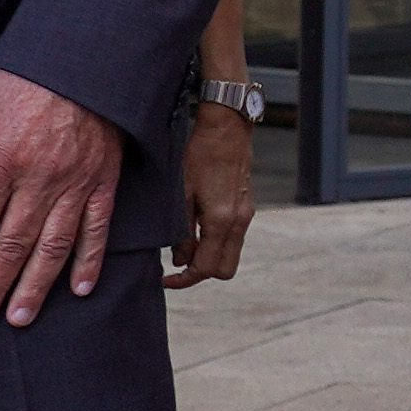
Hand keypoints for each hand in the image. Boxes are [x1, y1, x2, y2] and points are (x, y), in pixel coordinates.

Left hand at [0, 67, 122, 328]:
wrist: (88, 53)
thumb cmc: (27, 70)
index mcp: (1, 160)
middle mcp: (39, 179)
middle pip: (10, 246)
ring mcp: (76, 183)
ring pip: (52, 247)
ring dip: (34, 287)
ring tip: (19, 317)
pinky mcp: (104, 180)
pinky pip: (97, 228)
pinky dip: (88, 261)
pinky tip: (77, 289)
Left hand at [165, 107, 257, 288]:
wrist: (227, 130)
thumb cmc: (199, 155)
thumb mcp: (181, 193)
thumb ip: (181, 231)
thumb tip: (179, 260)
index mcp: (221, 221)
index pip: (206, 268)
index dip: (185, 280)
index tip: (165, 278)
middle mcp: (238, 223)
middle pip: (225, 270)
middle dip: (201, 273)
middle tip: (177, 264)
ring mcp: (245, 216)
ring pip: (230, 255)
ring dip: (208, 257)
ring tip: (184, 243)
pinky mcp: (245, 208)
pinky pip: (233, 239)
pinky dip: (215, 243)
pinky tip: (197, 227)